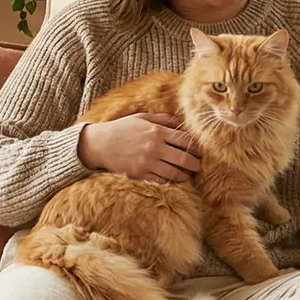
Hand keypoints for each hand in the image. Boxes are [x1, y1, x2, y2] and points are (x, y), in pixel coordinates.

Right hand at [77, 113, 200, 182]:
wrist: (99, 144)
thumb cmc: (122, 128)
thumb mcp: (142, 118)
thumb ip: (163, 119)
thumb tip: (182, 123)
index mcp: (156, 131)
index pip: (185, 140)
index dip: (196, 147)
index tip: (200, 150)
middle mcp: (154, 147)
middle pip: (184, 158)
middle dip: (196, 163)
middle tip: (199, 165)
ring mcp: (147, 163)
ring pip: (175, 173)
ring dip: (186, 175)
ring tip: (189, 174)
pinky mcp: (140, 175)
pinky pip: (161, 181)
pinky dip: (170, 181)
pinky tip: (173, 179)